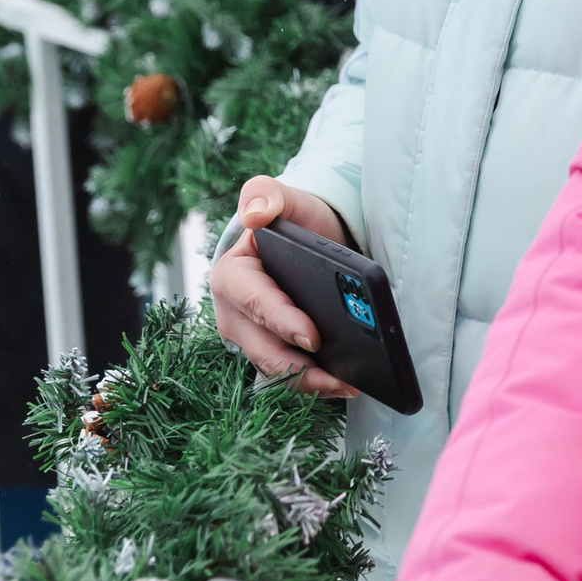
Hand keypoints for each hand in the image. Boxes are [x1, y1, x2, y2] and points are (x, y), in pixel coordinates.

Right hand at [207, 176, 359, 395]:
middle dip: (300, 368)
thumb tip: (254, 213)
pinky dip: (315, 384)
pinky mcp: (273, 354)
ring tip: (349, 386)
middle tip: (341, 378)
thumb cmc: (294, 222)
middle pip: (265, 350)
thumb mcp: (286, 201)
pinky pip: (291, 377)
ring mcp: (252, 339)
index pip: (255, 303)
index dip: (282, 321)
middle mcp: (234, 315)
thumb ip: (265, 195)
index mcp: (232, 276)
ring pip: (278, 371)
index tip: (313, 337)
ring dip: (311, 383)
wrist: (307, 243)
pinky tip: (346, 385)